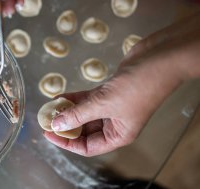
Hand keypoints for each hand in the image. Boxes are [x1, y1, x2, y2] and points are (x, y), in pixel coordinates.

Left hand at [44, 16, 199, 155]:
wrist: (159, 59)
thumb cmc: (137, 87)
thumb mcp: (104, 104)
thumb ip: (79, 115)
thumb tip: (57, 124)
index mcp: (118, 135)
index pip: (88, 147)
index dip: (67, 142)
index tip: (49, 134)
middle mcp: (114, 123)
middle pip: (84, 130)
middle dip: (65, 125)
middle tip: (46, 118)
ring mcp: (112, 106)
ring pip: (85, 113)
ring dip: (68, 110)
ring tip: (49, 107)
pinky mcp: (109, 91)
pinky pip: (87, 99)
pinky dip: (75, 98)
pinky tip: (60, 96)